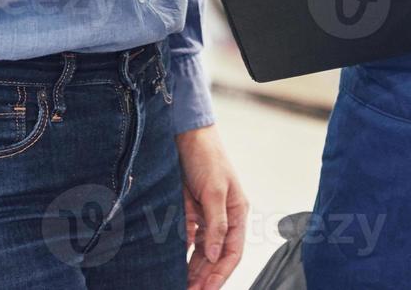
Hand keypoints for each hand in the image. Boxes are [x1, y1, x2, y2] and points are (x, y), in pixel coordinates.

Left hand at [176, 125, 247, 289]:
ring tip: (180, 285)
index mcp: (237, 213)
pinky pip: (187, 238)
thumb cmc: (208, 158)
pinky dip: (181, 253)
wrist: (187, 135)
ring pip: (200, 251)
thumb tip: (217, 255)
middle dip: (204, 276)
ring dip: (192, 269)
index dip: (221, 274)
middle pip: (216, 256)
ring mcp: (206, 215)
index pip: (232, 252)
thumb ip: (216, 224)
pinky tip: (173, 265)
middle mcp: (223, 217)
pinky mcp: (190, 211)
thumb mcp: (214, 190)